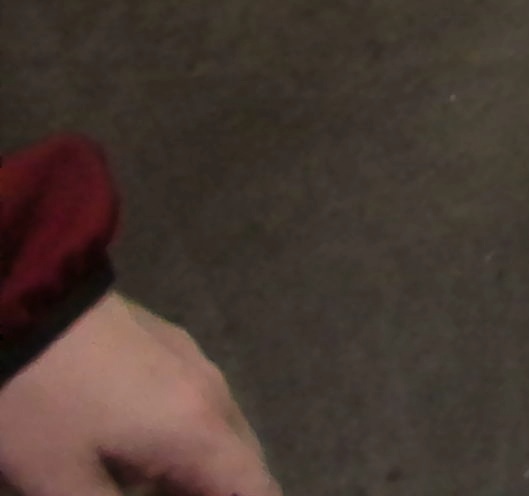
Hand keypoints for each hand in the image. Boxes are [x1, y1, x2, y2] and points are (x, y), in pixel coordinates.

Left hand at [0, 294, 278, 495]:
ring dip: (191, 470)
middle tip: (165, 495)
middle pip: (242, 463)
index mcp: (200, 432)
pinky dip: (176, 439)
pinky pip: (191, 404)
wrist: (18, 298)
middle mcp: (214, 394)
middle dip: (217, 490)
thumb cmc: (39, 403)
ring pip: (214, 432)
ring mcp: (192, 361)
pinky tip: (124, 448)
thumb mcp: (58, 482)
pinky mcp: (165, 342)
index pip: (258, 490)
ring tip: (137, 481)